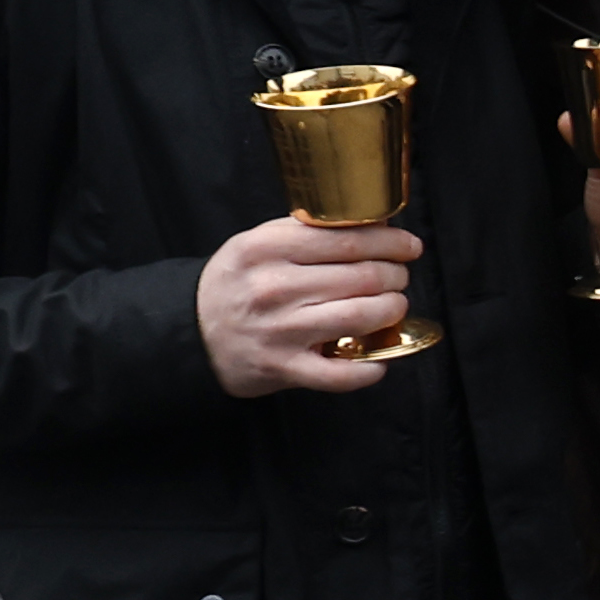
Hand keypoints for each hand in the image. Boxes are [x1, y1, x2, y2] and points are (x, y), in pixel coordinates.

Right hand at [198, 216, 420, 395]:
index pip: (348, 239)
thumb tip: (370, 225)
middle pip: (364, 277)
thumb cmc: (236, 284)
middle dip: (396, 276)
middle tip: (399, 277)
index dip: (391, 243)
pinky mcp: (284, 368)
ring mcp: (280, 330)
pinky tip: (379, 360)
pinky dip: (369, 369)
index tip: (409, 246)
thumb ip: (305, 231)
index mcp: (267, 248)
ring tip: (393, 306)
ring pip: (362, 316)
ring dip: (391, 311)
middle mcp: (273, 287)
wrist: (190, 332)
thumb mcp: (256, 243)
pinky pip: (341, 374)